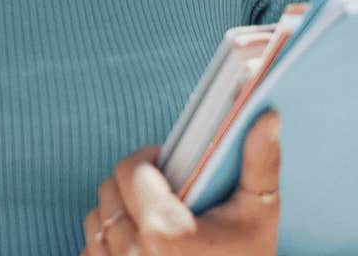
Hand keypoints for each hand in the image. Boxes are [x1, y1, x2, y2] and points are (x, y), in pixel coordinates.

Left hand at [81, 111, 281, 255]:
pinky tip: (138, 249)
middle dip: (132, 185)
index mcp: (165, 231)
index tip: (166, 165)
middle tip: (162, 192)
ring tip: (149, 220)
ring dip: (117, 213)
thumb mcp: (259, 216)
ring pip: (96, 220)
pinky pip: (90, 251)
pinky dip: (108, 245)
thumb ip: (261, 163)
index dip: (148, 160)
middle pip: (109, 191)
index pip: (131, 170)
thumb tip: (267, 115)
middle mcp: (133, 255)